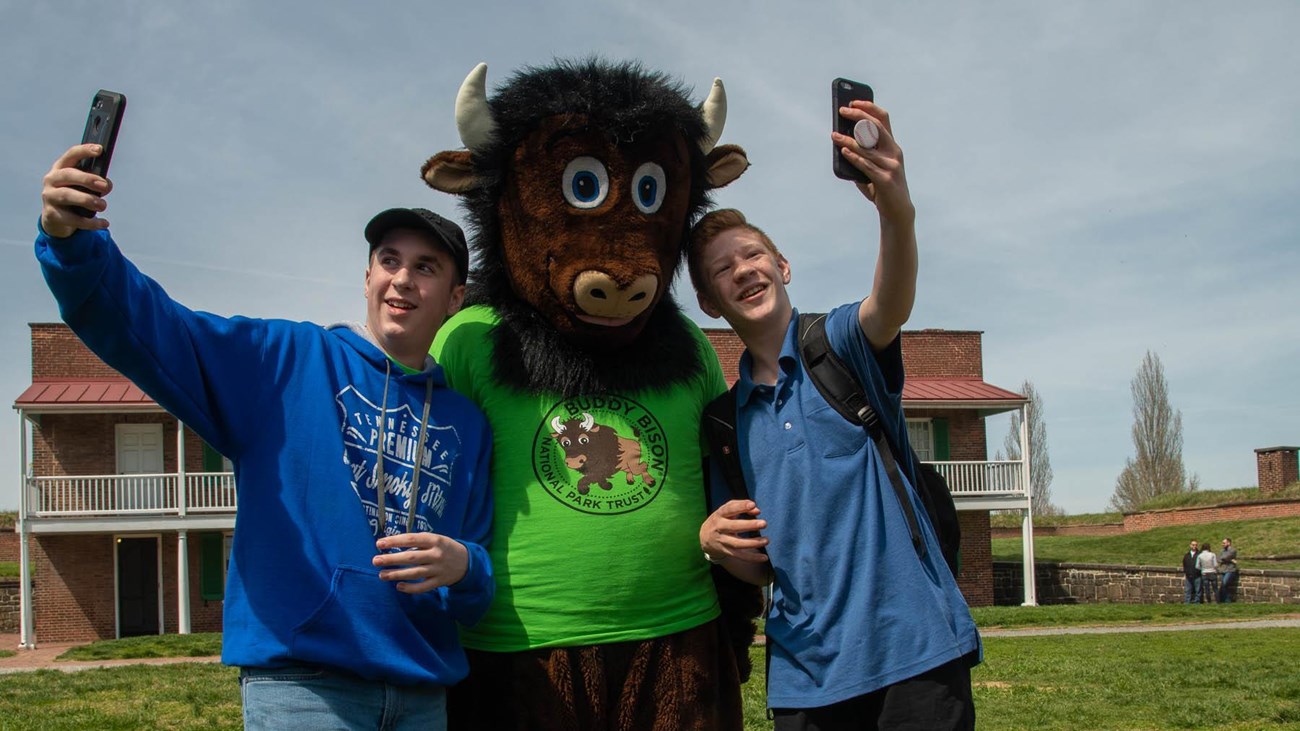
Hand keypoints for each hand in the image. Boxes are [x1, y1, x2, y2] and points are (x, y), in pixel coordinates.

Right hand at [41, 144, 112, 238]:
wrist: (56, 218)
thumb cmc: (74, 195)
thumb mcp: (83, 186)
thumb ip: (95, 182)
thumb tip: (106, 185)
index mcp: (61, 168)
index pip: (71, 155)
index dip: (84, 151)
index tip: (100, 149)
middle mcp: (52, 180)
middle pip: (68, 175)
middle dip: (87, 179)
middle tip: (105, 185)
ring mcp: (49, 197)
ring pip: (67, 195)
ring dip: (87, 199)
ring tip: (103, 205)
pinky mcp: (52, 214)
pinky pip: (72, 219)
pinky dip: (90, 222)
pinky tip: (104, 223)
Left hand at [373, 532, 468, 593]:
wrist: (467, 562)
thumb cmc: (444, 548)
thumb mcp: (435, 539)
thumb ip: (418, 542)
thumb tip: (392, 545)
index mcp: (435, 540)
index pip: (411, 539)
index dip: (394, 541)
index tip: (379, 543)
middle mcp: (436, 554)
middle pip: (411, 557)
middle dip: (391, 559)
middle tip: (375, 560)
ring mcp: (438, 569)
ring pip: (414, 573)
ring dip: (397, 574)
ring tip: (382, 575)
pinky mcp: (439, 581)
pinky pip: (423, 587)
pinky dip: (410, 588)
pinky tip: (398, 586)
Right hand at [700, 499, 769, 563]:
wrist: (704, 538)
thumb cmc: (720, 520)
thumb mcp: (726, 511)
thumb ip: (741, 506)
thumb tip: (757, 510)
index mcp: (719, 515)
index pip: (729, 509)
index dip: (740, 506)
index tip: (752, 505)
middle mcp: (719, 528)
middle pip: (734, 527)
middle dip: (749, 525)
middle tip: (764, 523)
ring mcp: (722, 541)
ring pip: (738, 543)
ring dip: (753, 543)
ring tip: (766, 540)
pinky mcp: (727, 552)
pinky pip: (740, 556)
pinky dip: (752, 558)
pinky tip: (764, 557)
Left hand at [832, 101, 914, 225]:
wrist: (897, 211)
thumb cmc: (882, 187)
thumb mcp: (873, 167)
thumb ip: (862, 155)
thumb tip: (840, 142)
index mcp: (892, 146)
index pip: (883, 119)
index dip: (869, 107)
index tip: (853, 102)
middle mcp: (894, 152)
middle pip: (876, 127)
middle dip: (858, 116)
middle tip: (842, 112)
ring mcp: (892, 165)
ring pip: (867, 147)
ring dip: (848, 140)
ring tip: (834, 135)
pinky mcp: (886, 179)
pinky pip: (866, 165)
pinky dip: (854, 157)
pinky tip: (843, 151)